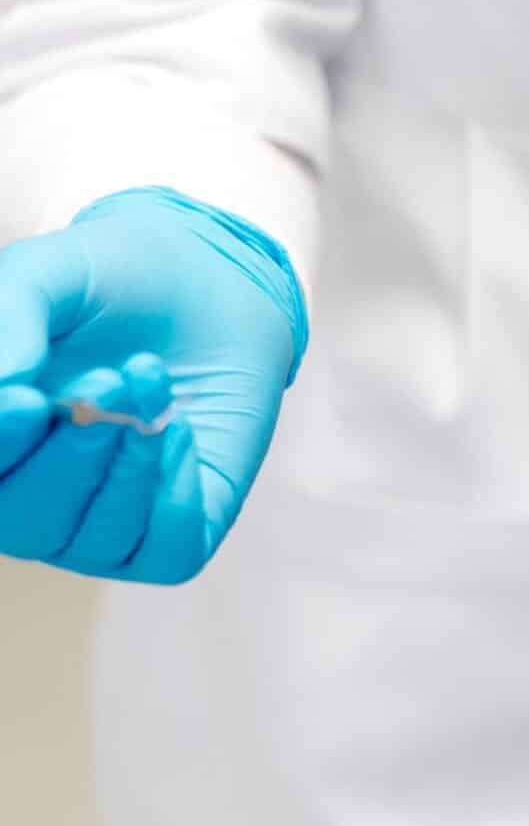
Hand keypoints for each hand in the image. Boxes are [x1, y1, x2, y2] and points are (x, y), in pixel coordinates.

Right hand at [0, 188, 306, 582]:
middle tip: (110, 379)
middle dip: (71, 454)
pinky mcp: (173, 531)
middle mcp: (29, 492)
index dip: (1, 446)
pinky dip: (174, 493)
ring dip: (128, 464)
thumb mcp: (51, 275)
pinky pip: (166, 549)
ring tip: (150, 380)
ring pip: (91, 540)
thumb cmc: (114, 279)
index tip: (28, 399)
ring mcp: (97, 521)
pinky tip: (179, 429)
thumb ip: (10, 316)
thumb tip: (2, 386)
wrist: (210, 278)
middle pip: (24, 521)